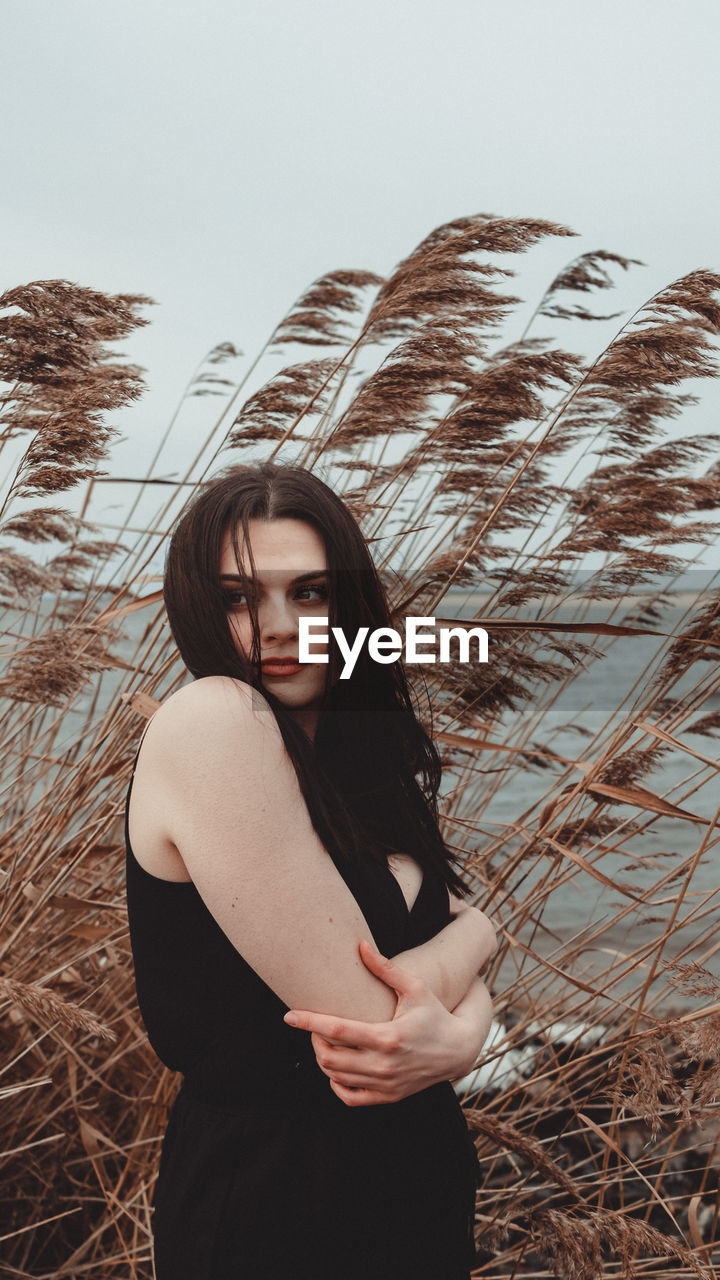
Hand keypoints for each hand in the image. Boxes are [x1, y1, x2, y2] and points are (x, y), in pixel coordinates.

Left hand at [283, 940, 481, 1106]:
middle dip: (313, 1041)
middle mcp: (384, 1064)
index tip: (289, 1015)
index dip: (308, 1022)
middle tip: (313, 1026)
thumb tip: (360, 945)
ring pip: (336, 1077)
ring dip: (322, 1059)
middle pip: (329, 1058)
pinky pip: (349, 1097)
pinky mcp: (388, 1097)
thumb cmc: (435, 1012)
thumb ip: (385, 968)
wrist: (458, 1050)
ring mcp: (386, 1084)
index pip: (336, 1031)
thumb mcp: (415, 987)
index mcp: (388, 1036)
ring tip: (323, 1041)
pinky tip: (336, 1067)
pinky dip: (335, 1083)